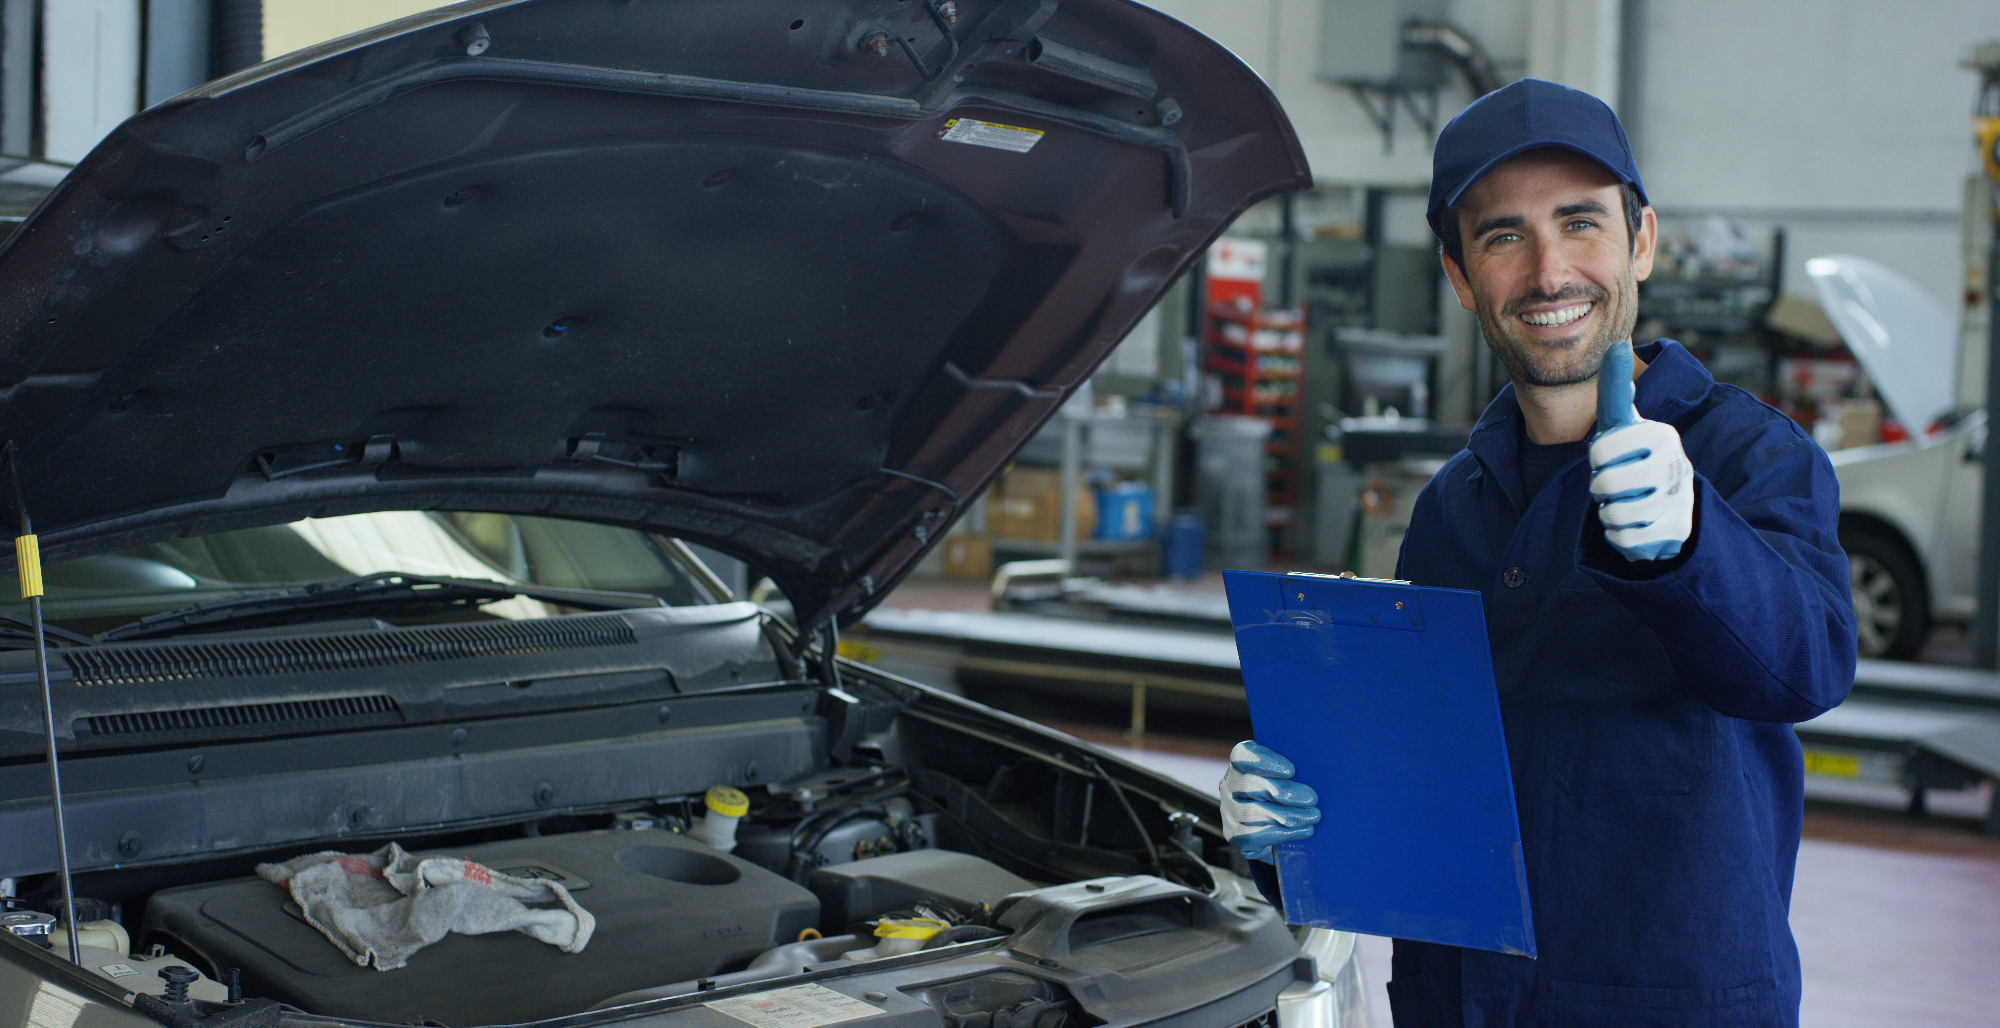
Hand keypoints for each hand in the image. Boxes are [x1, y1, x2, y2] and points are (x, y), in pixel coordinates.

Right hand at [1218, 740, 1319, 862]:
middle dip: (1284, 792)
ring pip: (1253, 813)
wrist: (1278, 833)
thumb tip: (1314, 771)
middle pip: (1249, 784)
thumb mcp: (1290, 779)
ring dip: (1288, 815)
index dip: (1264, 761)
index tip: (1291, 770)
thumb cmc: (1288, 797)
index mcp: (1242, 765)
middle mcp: (1230, 786)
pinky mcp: (1234, 835)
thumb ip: (1296, 772)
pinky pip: (1254, 835)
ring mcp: (1229, 812)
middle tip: (1311, 799)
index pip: (1242, 755)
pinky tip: (1303, 830)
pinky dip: (1283, 833)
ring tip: (1312, 817)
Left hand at [1590, 340, 1692, 560]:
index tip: (1608, 456)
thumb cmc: (1632, 457)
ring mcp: (1679, 497)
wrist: (1665, 505)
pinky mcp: (1678, 530)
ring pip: (1615, 514)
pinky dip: (1620, 536)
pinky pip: (1626, 539)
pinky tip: (1636, 525)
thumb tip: (1615, 346)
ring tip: (1625, 502)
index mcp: (1659, 434)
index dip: (1598, 457)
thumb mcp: (1620, 423)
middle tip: (1614, 485)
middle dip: (1600, 489)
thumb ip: (1614, 389)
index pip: (1603, 449)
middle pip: (1604, 485)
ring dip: (1609, 512)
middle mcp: (1675, 463)